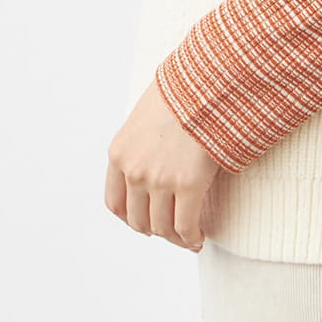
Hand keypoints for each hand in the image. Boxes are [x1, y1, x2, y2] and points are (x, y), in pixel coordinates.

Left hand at [104, 77, 221, 251]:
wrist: (206, 82)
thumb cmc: (183, 93)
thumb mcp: (145, 116)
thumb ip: (142, 144)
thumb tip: (155, 159)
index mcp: (119, 153)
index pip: (115, 203)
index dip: (132, 218)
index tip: (147, 221)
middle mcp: (134, 171)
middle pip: (138, 220)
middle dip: (156, 230)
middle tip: (173, 231)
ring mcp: (159, 180)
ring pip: (162, 228)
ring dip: (176, 238)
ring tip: (189, 238)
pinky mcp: (188, 184)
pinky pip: (185, 226)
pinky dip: (191, 239)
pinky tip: (199, 238)